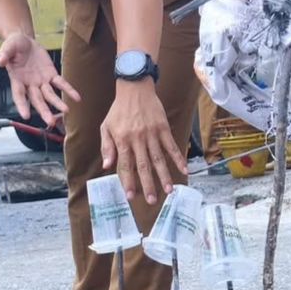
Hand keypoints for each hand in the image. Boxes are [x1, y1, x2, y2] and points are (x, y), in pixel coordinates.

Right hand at [0, 32, 79, 127]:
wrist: (24, 41)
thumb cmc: (13, 46)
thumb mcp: (7, 47)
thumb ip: (4, 54)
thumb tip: (0, 61)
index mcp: (17, 79)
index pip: (19, 95)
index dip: (22, 105)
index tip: (25, 116)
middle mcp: (29, 84)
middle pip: (37, 100)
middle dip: (44, 111)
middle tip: (50, 122)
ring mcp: (41, 81)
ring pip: (49, 95)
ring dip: (57, 103)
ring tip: (66, 110)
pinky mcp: (51, 74)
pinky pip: (61, 83)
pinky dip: (69, 90)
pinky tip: (77, 98)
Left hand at [100, 80, 184, 206]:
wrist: (134, 89)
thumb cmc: (118, 110)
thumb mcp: (106, 127)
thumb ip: (106, 147)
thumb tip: (107, 166)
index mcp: (122, 140)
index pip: (125, 165)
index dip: (128, 181)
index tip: (130, 195)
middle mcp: (137, 139)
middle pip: (143, 165)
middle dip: (147, 184)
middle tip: (151, 200)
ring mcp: (152, 134)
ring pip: (158, 159)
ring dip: (164, 176)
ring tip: (169, 191)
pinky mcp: (163, 128)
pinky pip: (171, 146)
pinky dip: (178, 159)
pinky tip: (184, 170)